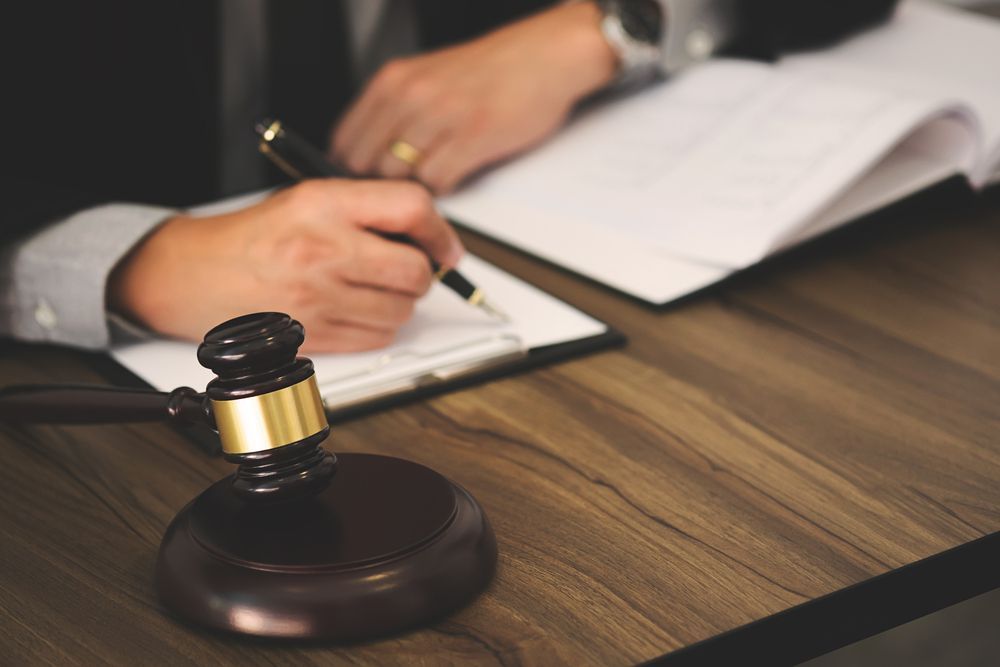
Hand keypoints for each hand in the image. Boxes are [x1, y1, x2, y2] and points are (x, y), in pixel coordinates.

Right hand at [108, 180, 463, 352]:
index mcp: (323, 204)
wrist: (193, 275)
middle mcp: (322, 249)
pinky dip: (378, 328)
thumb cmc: (254, 238)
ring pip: (402, 310)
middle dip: (421, 273)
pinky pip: (377, 338)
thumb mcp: (309, 199)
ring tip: (371, 288)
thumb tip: (429, 237)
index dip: (440, 231)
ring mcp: (318, 296)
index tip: (445, 246)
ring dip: (399, 303)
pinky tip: (355, 310)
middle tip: (407, 269)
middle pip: (415, 269)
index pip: (411, 207)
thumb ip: (368, 210)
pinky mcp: (313, 335)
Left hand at [331, 1, 616, 192]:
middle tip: (396, 195)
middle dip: (379, 186)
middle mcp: (411, 95)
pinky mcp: (472, 138)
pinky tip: (453, 179)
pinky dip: (441, 191)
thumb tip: (369, 152)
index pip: (345, 140)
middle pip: (367, 163)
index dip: (349, 170)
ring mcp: (440, 117)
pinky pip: (436, 183)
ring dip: (411, 190)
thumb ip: (395, 109)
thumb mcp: (426, 77)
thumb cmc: (492, 71)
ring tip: (427, 187)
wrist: (544, 56)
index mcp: (394, 81)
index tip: (362, 184)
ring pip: (399, 176)